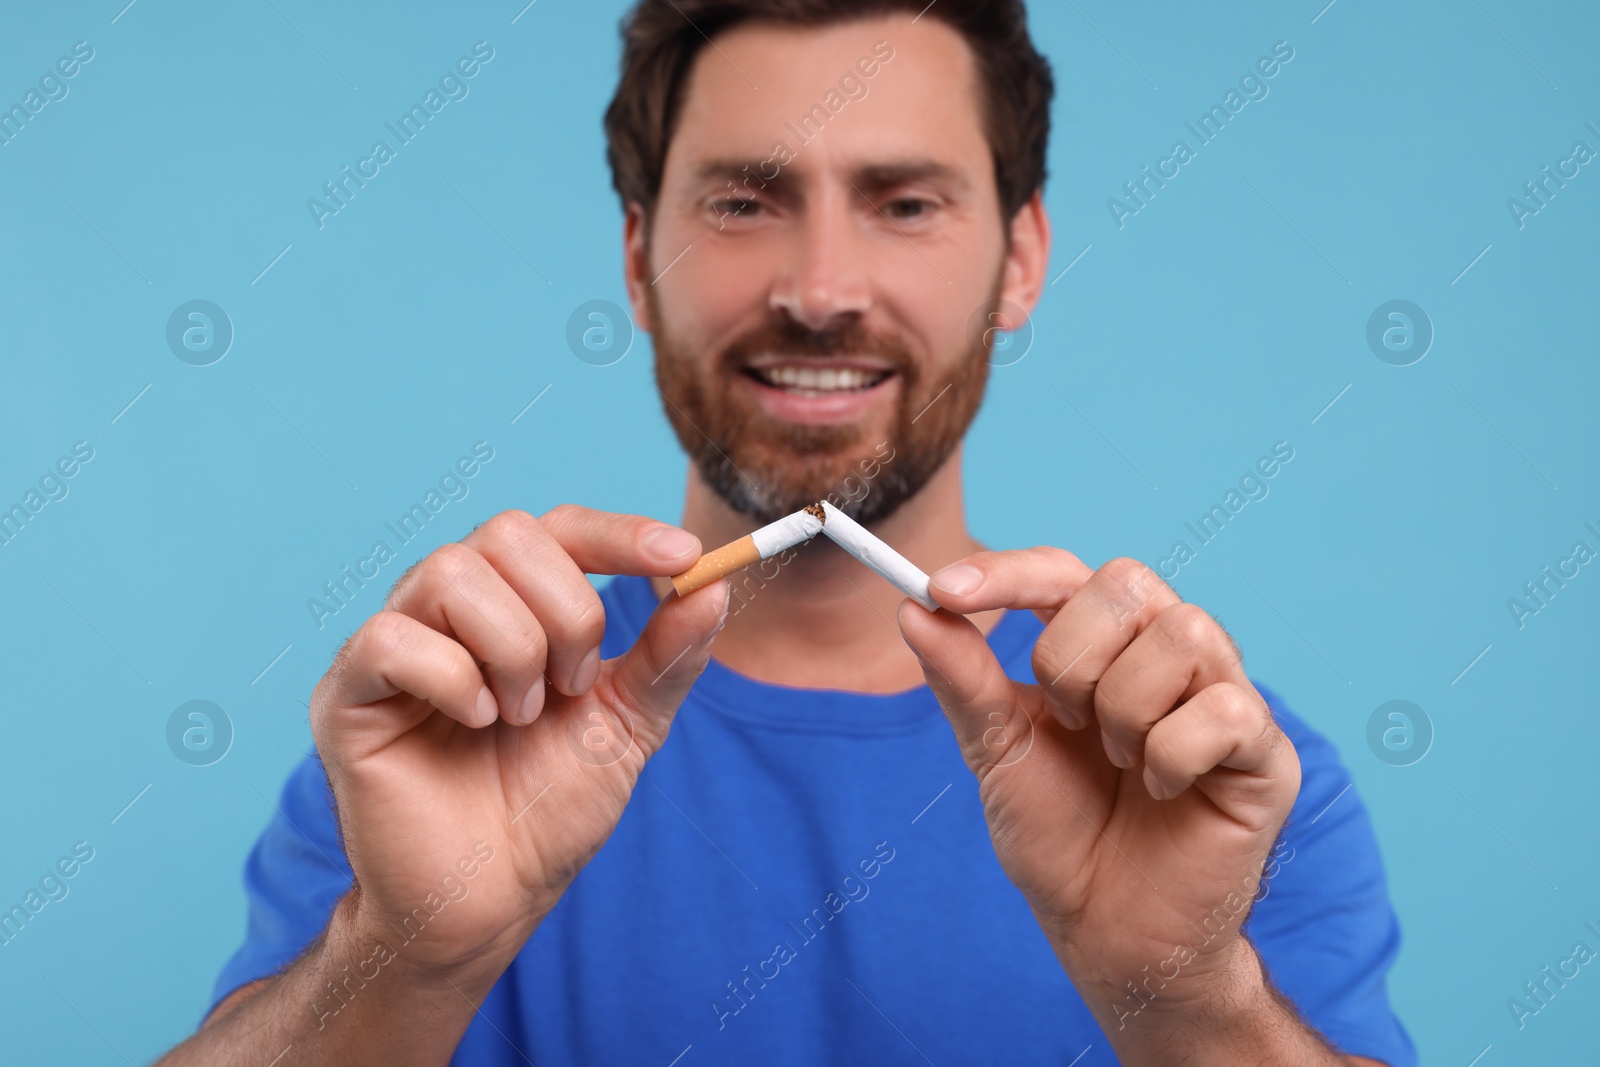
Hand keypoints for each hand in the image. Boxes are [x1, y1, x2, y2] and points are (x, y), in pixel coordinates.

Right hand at [310, 506, 727, 988]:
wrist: (494, 897)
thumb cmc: (549, 808)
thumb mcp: (629, 724)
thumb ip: (668, 654)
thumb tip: (715, 583)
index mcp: (513, 602)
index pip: (559, 529)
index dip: (619, 533)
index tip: (681, 558)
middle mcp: (449, 608)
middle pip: (506, 534)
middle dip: (566, 611)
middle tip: (574, 685)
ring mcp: (393, 643)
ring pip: (450, 573)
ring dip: (512, 648)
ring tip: (520, 714)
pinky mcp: (347, 692)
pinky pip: (391, 638)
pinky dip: (451, 678)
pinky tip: (474, 721)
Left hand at [897, 551, 1300, 1034]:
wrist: (1106, 931)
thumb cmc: (1059, 835)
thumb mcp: (995, 750)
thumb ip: (962, 678)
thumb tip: (913, 609)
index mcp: (1104, 645)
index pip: (1064, 572)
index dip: (1009, 572)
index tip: (945, 589)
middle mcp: (1169, 654)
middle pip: (1129, 584)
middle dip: (1074, 656)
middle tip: (1068, 722)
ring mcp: (1225, 696)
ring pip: (1185, 634)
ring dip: (1126, 709)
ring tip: (1120, 763)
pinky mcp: (1266, 753)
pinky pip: (1227, 709)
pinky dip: (1173, 754)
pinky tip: (1161, 792)